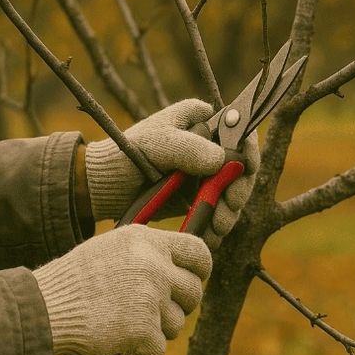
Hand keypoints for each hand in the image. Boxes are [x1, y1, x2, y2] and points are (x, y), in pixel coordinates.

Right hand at [32, 225, 210, 354]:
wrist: (44, 308)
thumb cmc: (76, 281)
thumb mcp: (113, 249)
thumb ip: (149, 255)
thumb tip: (185, 271)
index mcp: (147, 241)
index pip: (199, 252)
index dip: (201, 271)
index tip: (194, 281)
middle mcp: (154, 265)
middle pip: (194, 293)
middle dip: (178, 306)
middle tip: (152, 311)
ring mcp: (150, 298)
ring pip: (177, 324)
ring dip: (155, 331)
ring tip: (123, 323)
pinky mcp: (143, 330)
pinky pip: (158, 350)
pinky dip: (141, 353)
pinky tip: (118, 341)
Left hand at [84, 99, 259, 246]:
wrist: (105, 187)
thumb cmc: (127, 154)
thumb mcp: (156, 143)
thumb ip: (188, 147)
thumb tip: (222, 160)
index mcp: (202, 120)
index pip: (239, 131)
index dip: (249, 150)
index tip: (246, 170)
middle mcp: (209, 144)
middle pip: (242, 166)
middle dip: (239, 189)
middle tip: (230, 206)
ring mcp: (206, 172)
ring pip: (233, 192)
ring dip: (229, 212)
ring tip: (217, 228)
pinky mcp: (200, 196)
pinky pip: (218, 210)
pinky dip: (217, 224)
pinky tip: (209, 234)